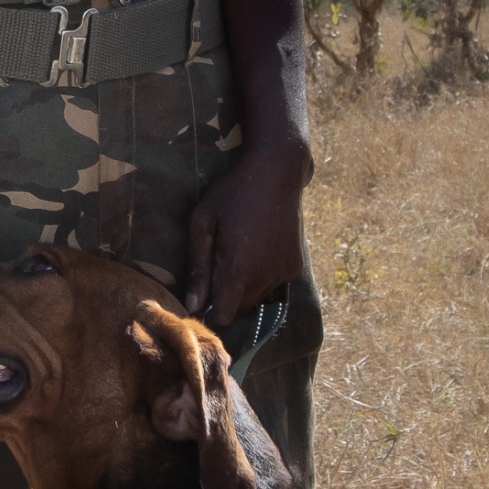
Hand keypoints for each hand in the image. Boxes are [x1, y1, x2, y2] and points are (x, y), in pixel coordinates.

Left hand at [185, 147, 309, 326]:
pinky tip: (256, 252)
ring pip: (257, 299)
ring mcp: (284, 273)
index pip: (223, 315)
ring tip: (236, 256)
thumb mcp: (203, 223)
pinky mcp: (295, 266)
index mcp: (239, 268)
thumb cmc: (232, 194)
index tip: (200, 299)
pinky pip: (273, 285)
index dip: (209, 312)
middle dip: (225, 300)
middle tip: (216, 271)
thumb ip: (198, 267)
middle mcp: (265, 277)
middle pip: (239, 310)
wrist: (277, 172)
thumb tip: (194, 305)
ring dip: (243, 289)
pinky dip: (262, 278)